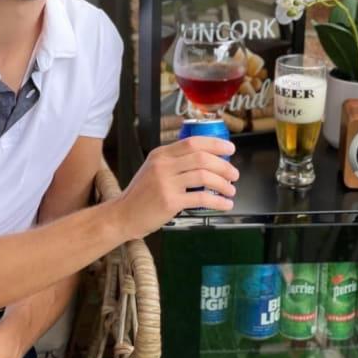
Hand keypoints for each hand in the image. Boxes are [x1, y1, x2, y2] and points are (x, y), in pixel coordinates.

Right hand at [115, 135, 238, 239]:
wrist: (123, 215)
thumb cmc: (141, 195)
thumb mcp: (153, 169)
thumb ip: (174, 162)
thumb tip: (206, 160)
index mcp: (161, 154)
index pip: (193, 142)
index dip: (215, 144)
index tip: (230, 149)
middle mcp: (163, 165)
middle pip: (202, 158)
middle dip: (224, 165)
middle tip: (234, 174)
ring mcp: (166, 183)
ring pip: (204, 176)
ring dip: (223, 183)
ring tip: (231, 190)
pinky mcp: (170, 202)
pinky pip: (201, 197)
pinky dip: (218, 201)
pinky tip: (224, 204)